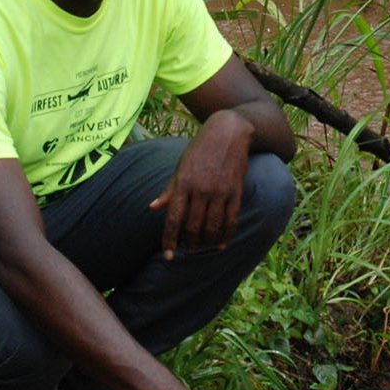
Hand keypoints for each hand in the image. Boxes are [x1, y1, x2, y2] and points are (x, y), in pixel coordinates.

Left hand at [149, 111, 252, 257]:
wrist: (228, 132)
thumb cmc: (200, 150)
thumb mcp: (180, 167)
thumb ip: (169, 191)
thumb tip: (153, 208)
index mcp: (183, 184)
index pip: (173, 219)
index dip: (170, 240)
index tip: (168, 256)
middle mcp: (201, 189)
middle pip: (193, 227)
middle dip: (190, 243)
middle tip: (189, 250)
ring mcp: (220, 191)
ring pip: (212, 226)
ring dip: (207, 242)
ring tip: (203, 247)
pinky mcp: (236, 191)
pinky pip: (231, 219)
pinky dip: (226, 235)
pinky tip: (221, 244)